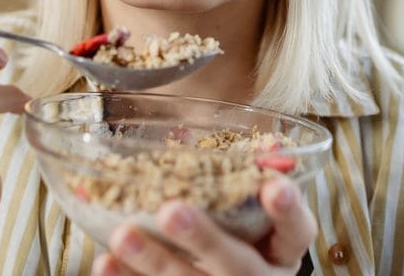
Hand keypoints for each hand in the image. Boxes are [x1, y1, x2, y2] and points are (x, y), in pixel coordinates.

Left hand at [93, 176, 316, 275]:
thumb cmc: (243, 233)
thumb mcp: (254, 209)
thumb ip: (250, 179)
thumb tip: (263, 140)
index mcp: (283, 249)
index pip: (297, 231)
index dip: (287, 211)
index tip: (273, 187)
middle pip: (239, 266)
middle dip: (205, 240)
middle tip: (172, 211)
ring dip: (155, 260)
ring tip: (124, 235)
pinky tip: (106, 261)